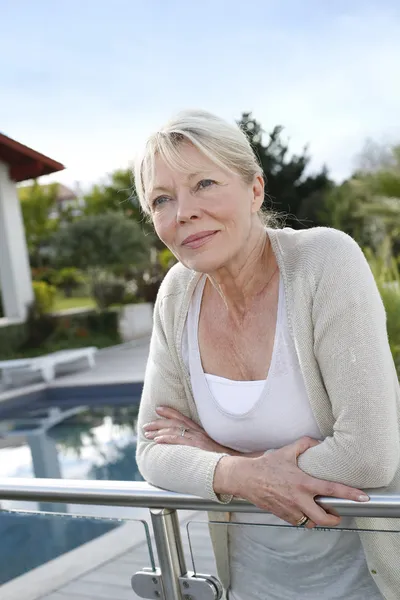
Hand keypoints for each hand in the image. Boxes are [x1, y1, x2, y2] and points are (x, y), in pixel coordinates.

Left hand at [142, 406, 238, 454]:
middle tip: (146, 425)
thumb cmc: (225, 458)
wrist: (236, 463)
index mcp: (201, 431)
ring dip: (159, 431)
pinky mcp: (197, 446)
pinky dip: (167, 439)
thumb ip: (201, 446)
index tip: (158, 409)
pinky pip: (179, 440)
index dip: (170, 412)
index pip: (183, 418)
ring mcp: (197, 439)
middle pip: (175, 423)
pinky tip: (158, 440)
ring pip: (174, 430)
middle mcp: (198, 432)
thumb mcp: (212, 449)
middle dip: (159, 422)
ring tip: (148, 433)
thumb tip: (191, 449)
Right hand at [214, 436, 369, 528]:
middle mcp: (299, 499)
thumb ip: (304, 445)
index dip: (349, 494)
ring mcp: (291, 510)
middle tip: (338, 513)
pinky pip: (299, 522)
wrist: (246, 478)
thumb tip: (318, 442)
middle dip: (335, 518)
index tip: (362, 497)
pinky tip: (304, 510)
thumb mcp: (286, 451)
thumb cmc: (266, 465)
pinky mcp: (283, 516)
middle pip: (324, 518)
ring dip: (318, 519)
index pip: (331, 490)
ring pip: (311, 523)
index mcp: (303, 483)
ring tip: (320, 512)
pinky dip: (304, 519)